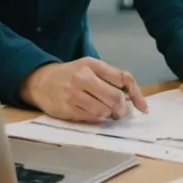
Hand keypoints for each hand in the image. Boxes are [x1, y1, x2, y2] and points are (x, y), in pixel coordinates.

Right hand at [21, 58, 147, 122]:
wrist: (40, 81)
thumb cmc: (70, 75)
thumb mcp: (89, 68)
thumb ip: (110, 78)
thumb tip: (132, 97)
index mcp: (92, 64)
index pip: (123, 78)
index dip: (137, 94)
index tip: (143, 108)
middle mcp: (83, 77)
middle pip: (115, 97)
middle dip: (121, 109)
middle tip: (119, 112)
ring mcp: (73, 94)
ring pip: (104, 111)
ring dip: (109, 115)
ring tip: (104, 112)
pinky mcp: (67, 109)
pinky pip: (92, 118)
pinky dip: (97, 118)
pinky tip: (93, 113)